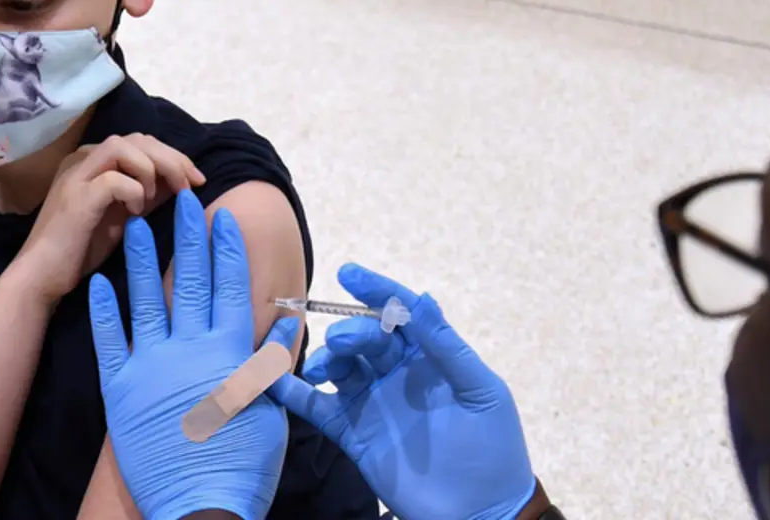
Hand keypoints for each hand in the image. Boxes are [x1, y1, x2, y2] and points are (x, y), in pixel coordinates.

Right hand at [21, 133, 203, 301]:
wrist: (43, 276)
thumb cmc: (82, 248)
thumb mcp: (124, 214)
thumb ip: (148, 193)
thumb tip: (181, 180)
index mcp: (93, 161)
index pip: (141, 142)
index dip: (174, 156)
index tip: (196, 180)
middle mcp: (82, 160)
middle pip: (138, 139)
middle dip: (172, 159)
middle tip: (192, 184)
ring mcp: (76, 175)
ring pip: (124, 147)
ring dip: (153, 169)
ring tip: (159, 197)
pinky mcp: (76, 197)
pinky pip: (115, 180)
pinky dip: (134, 192)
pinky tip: (135, 214)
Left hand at [89, 189, 291, 519]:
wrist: (200, 504)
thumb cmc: (243, 464)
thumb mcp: (270, 410)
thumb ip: (270, 362)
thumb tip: (283, 323)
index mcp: (231, 352)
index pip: (231, 287)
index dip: (227, 250)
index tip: (223, 218)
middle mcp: (192, 349)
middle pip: (192, 281)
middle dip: (188, 237)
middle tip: (183, 200)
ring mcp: (154, 366)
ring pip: (147, 300)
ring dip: (144, 260)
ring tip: (138, 224)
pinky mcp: (121, 390)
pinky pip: (110, 342)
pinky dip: (103, 311)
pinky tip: (99, 282)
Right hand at [267, 264, 536, 519]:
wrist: (481, 511)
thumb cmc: (494, 448)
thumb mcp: (479, 392)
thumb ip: (448, 347)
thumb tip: (424, 299)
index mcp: (431, 357)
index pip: (399, 313)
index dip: (376, 290)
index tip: (349, 274)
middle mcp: (398, 374)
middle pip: (366, 338)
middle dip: (351, 331)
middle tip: (344, 341)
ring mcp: (374, 403)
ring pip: (341, 366)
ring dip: (327, 358)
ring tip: (323, 367)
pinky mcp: (355, 435)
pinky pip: (320, 408)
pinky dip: (295, 394)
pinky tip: (275, 381)